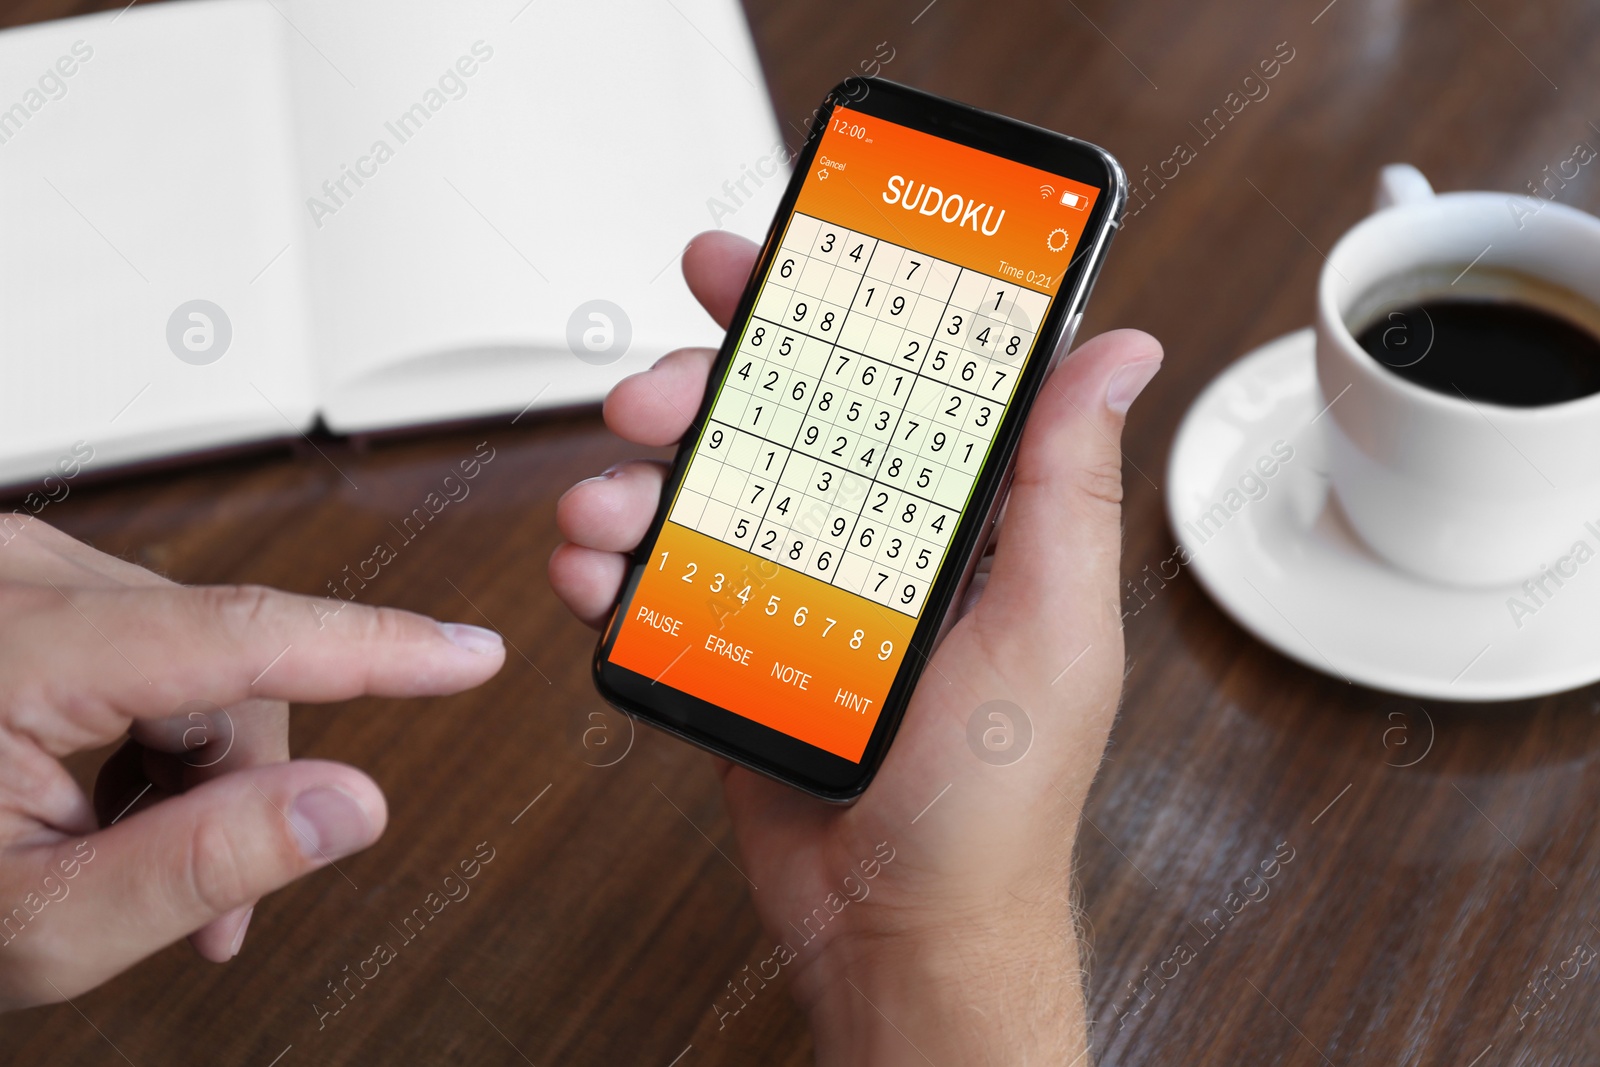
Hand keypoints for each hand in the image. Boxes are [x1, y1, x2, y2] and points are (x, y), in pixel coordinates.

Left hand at [0, 517, 504, 1009]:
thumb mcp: (38, 921)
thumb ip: (204, 864)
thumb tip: (349, 806)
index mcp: (17, 646)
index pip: (246, 635)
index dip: (380, 649)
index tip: (470, 654)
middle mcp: (19, 576)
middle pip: (229, 664)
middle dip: (242, 786)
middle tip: (215, 908)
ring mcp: (19, 572)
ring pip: (201, 658)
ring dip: (200, 766)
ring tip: (144, 859)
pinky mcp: (26, 586)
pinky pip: (153, 647)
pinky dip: (156, 734)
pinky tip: (114, 803)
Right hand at [551, 231, 1160, 1063]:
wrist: (901, 932)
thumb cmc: (995, 804)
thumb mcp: (1052, 627)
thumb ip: (1067, 484)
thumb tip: (1118, 353)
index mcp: (959, 522)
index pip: (891, 381)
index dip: (823, 311)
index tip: (762, 265)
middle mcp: (875, 546)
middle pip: (772, 423)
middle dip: (699, 389)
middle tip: (653, 396)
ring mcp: (797, 598)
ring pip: (699, 495)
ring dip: (632, 478)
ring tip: (603, 501)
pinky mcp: (734, 653)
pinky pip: (659, 586)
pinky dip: (609, 566)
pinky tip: (591, 570)